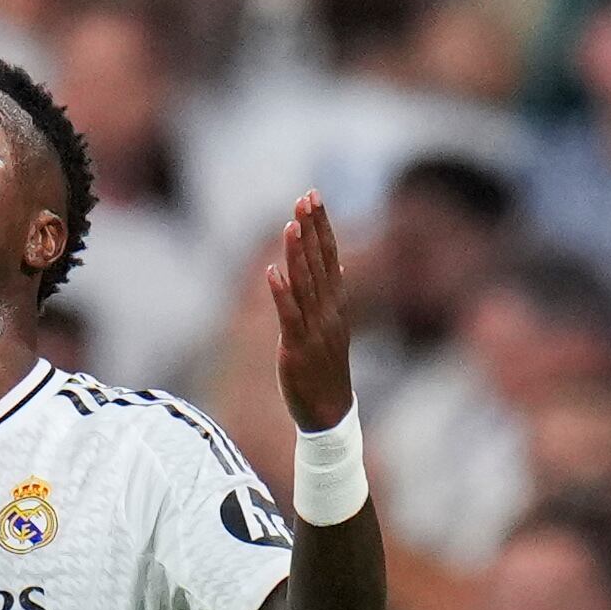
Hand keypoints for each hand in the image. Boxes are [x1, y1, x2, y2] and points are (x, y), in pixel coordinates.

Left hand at [266, 192, 354, 429]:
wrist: (330, 413)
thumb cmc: (327, 368)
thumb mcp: (333, 326)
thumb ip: (333, 294)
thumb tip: (339, 265)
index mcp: (336, 305)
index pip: (330, 256)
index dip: (322, 226)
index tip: (314, 196)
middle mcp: (328, 312)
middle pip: (320, 263)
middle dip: (312, 228)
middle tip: (306, 197)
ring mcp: (314, 330)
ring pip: (306, 285)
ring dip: (298, 254)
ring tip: (291, 224)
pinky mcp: (297, 348)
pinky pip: (289, 316)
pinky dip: (282, 293)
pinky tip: (272, 272)